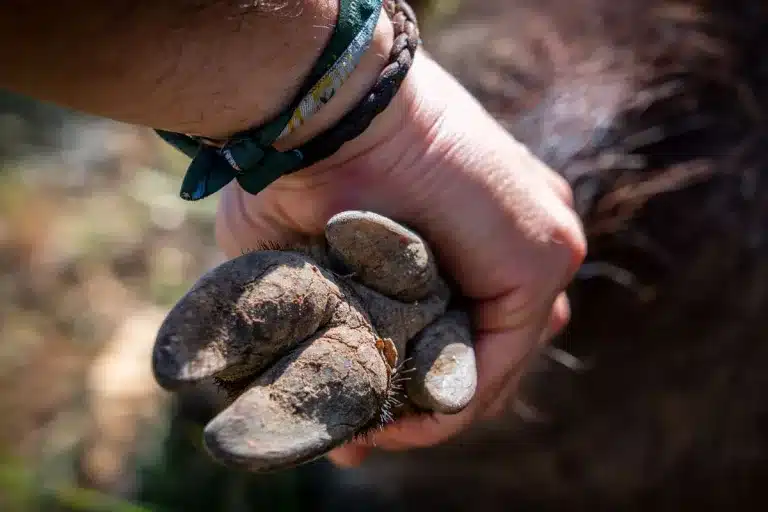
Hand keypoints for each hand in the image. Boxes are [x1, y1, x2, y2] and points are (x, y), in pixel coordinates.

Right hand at [215, 52, 585, 466]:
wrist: (323, 117)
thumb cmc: (298, 174)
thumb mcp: (306, 267)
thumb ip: (332, 328)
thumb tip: (334, 413)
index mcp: (465, 229)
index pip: (460, 327)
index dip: (411, 383)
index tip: (362, 422)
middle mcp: (512, 233)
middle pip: (482, 352)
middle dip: (421, 405)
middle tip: (364, 437)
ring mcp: (537, 241)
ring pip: (494, 365)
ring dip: (430, 412)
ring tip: (371, 432)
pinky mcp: (546, 253)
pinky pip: (500, 361)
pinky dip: (448, 404)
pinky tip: (396, 422)